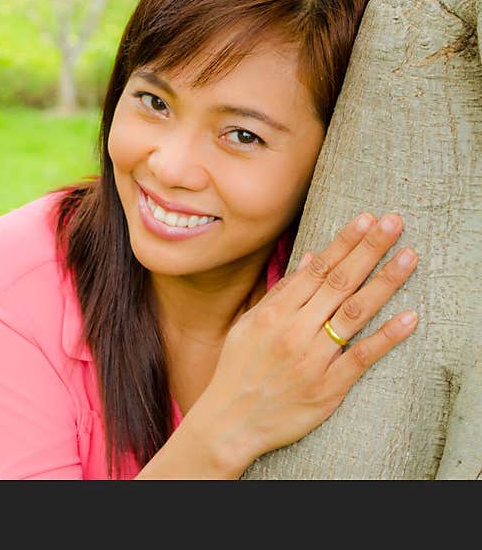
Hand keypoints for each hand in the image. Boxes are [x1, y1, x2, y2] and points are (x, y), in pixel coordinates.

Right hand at [196, 212, 419, 469]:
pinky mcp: (328, 388)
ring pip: (354, 314)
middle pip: (339, 283)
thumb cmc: (238, 369)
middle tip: (394, 223)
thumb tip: (311, 259)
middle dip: (369, 250)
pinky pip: (362, 357)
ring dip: (384, 282)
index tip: (366, 219)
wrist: (231, 421)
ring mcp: (313, 359)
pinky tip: (409, 317)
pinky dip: (386, 336)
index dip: (344, 242)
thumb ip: (281, 293)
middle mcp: (294, 331)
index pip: (316, 269)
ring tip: (408, 257)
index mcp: (273, 314)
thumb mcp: (249, 326)